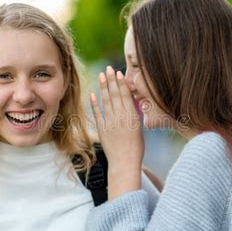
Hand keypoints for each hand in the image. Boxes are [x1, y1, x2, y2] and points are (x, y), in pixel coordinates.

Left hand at [90, 66, 143, 199]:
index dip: (122, 83)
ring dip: (103, 87)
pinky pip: (98, 113)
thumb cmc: (136, 148)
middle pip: (115, 94)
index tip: (119, 73)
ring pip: (106, 101)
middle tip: (108, 68)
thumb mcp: (138, 129)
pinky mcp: (102, 129)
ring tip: (100, 76)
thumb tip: (129, 105)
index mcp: (132, 116)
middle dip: (111, 80)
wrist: (125, 162)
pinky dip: (94, 103)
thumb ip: (133, 116)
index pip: (126, 95)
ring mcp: (111, 122)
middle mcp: (121, 116)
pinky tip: (93, 94)